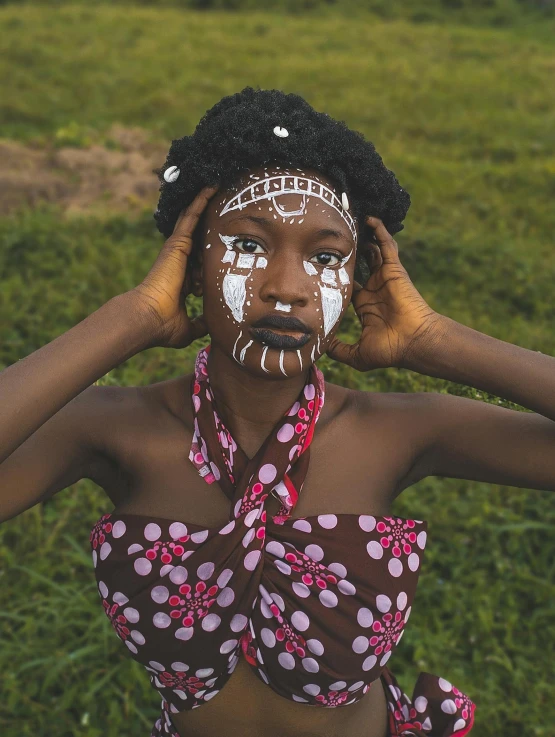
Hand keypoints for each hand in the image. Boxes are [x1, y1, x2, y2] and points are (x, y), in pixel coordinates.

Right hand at [131, 185, 218, 348]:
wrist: (149, 318)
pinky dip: (201, 201)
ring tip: (219, 185)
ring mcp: (177, 251)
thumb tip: (213, 326)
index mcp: (183, 280)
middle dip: (209, 222)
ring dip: (205, 203)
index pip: (200, 264)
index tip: (226, 253)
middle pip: (197, 237)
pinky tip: (212, 186)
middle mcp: (180, 262)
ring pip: (194, 221)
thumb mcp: (189, 327)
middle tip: (225, 203)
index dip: (212, 258)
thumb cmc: (164, 326)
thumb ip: (201, 323)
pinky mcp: (177, 243)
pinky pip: (191, 217)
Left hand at [326, 216, 443, 370]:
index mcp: (365, 305)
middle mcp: (375, 289)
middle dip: (348, 251)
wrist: (414, 342)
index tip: (322, 266)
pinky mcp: (394, 269)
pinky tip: (369, 218)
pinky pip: (386, 245)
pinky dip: (379, 231)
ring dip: (363, 237)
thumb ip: (338, 350)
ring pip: (372, 251)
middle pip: (359, 264)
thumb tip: (321, 346)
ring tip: (349, 220)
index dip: (337, 275)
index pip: (348, 285)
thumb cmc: (390, 350)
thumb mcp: (357, 354)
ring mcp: (385, 277)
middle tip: (333, 237)